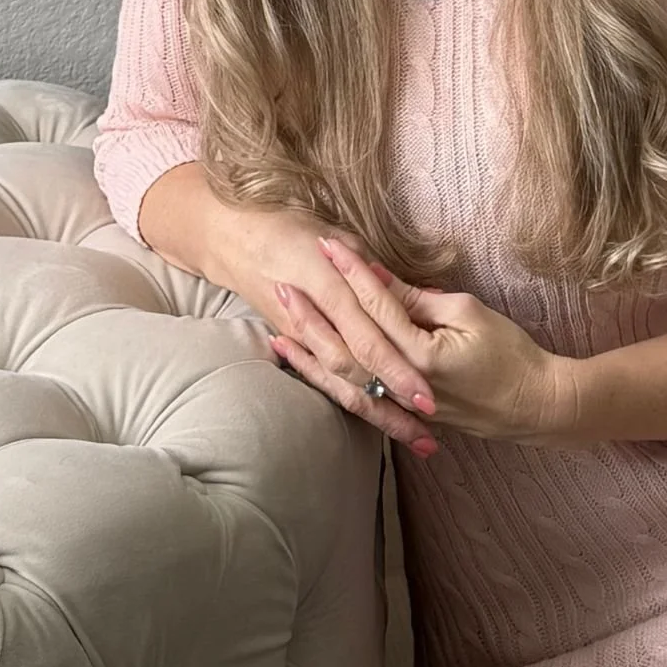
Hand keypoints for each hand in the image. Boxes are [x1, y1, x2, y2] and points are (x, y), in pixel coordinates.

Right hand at [206, 203, 440, 457]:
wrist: (235, 237)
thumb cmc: (294, 228)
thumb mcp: (344, 238)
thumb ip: (378, 272)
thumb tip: (430, 297)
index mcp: (331, 290)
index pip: (370, 339)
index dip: (398, 369)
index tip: (429, 394)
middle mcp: (316, 322)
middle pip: (360, 370)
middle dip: (394, 401)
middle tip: (431, 430)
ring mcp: (301, 338)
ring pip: (344, 384)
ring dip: (380, 414)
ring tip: (418, 438)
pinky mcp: (294, 345)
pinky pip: (326, 380)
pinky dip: (352, 399)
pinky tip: (379, 419)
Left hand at [271, 235, 567, 445]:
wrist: (533, 405)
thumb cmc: (509, 354)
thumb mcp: (469, 313)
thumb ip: (420, 300)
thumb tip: (380, 279)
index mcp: (421, 354)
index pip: (376, 306)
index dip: (351, 273)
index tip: (326, 244)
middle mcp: (403, 382)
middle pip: (346, 345)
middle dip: (312, 314)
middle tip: (281, 283)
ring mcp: (401, 402)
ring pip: (342, 379)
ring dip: (308, 354)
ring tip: (275, 332)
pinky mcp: (402, 412)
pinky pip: (356, 398)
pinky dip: (328, 383)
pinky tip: (307, 370)